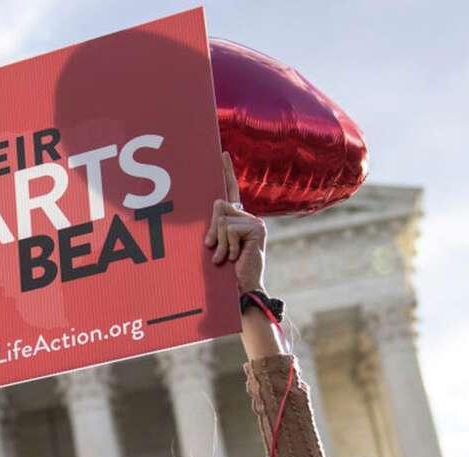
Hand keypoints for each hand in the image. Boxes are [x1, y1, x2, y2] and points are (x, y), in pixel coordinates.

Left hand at [203, 151, 266, 294]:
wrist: (242, 290)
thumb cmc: (225, 272)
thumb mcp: (215, 245)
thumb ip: (215, 225)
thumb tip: (217, 203)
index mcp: (237, 220)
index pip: (230, 192)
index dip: (226, 172)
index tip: (221, 153)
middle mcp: (247, 217)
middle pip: (218, 206)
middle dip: (211, 230)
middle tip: (215, 251)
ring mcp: (254, 222)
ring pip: (221, 219)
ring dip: (219, 242)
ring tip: (227, 258)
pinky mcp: (257, 228)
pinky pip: (229, 228)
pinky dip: (227, 246)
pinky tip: (234, 257)